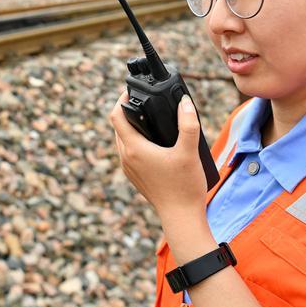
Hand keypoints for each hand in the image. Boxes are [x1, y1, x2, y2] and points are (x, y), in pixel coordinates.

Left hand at [109, 90, 207, 218]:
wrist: (181, 217)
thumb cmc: (184, 187)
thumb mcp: (189, 151)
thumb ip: (188, 124)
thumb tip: (184, 102)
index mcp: (134, 148)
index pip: (116, 115)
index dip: (121, 98)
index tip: (133, 89)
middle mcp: (126, 157)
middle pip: (118, 126)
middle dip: (128, 110)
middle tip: (146, 100)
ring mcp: (128, 168)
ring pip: (122, 139)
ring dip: (131, 126)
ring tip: (150, 117)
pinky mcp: (135, 176)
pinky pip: (128, 152)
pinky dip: (135, 140)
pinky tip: (153, 141)